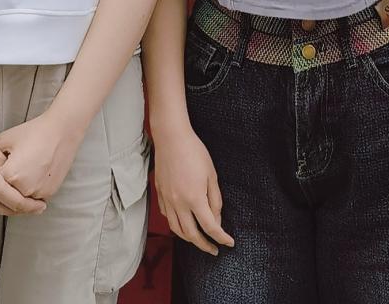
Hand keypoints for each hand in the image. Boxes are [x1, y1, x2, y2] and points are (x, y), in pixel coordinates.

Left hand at [0, 110, 83, 201]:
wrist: (61, 131)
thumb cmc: (34, 132)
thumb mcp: (5, 139)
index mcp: (10, 175)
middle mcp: (24, 188)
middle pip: (6, 195)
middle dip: (4, 187)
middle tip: (7, 174)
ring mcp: (38, 192)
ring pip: (20, 199)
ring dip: (18, 192)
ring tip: (22, 174)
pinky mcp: (49, 192)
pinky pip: (34, 197)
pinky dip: (31, 191)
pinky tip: (32, 176)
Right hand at [0, 120, 46, 214]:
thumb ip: (8, 169)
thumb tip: (18, 179)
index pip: (17, 203)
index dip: (31, 206)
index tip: (42, 206)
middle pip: (6, 210)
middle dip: (22, 210)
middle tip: (35, 207)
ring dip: (7, 208)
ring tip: (20, 203)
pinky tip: (0, 198)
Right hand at [152, 125, 234, 255]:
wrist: (171, 138)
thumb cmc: (195, 152)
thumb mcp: (212, 175)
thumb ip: (215, 200)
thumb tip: (216, 219)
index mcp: (194, 198)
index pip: (210, 226)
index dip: (221, 238)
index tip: (228, 243)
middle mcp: (178, 203)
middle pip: (191, 234)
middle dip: (204, 245)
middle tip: (214, 250)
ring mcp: (167, 200)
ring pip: (176, 229)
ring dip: (189, 239)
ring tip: (199, 240)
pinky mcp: (160, 194)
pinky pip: (167, 217)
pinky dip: (176, 225)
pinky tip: (183, 223)